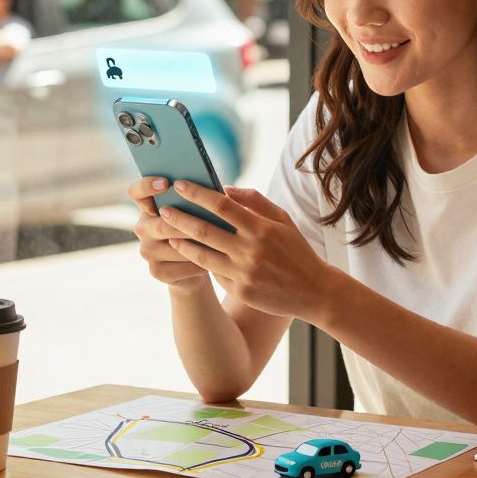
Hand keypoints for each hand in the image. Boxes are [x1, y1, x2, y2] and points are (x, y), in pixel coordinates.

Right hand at [126, 176, 209, 291]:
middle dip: (185, 223)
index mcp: (149, 207)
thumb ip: (198, 200)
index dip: (147, 186)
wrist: (195, 266)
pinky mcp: (157, 271)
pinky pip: (180, 266)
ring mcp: (147, 251)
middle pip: (161, 223)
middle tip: (206, 220)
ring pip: (173, 246)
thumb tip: (219, 190)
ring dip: (196, 244)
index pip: (137, 192)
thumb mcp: (197, 212)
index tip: (166, 183)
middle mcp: (143, 228)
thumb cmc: (200, 230)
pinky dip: (198, 262)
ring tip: (218, 240)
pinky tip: (213, 260)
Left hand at [158, 181, 336, 319]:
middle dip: (179, 217)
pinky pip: (214, 273)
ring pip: (202, 255)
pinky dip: (200, 261)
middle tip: (163, 210)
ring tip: (169, 232)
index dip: (197, 194)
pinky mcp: (240, 291)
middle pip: (204, 230)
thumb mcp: (282, 219)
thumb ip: (254, 201)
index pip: (221, 205)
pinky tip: (188, 252)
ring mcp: (243, 273)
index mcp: (261, 228)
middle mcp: (250, 250)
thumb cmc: (296, 250)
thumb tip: (224, 188)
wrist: (314, 291)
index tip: (180, 185)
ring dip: (181, 242)